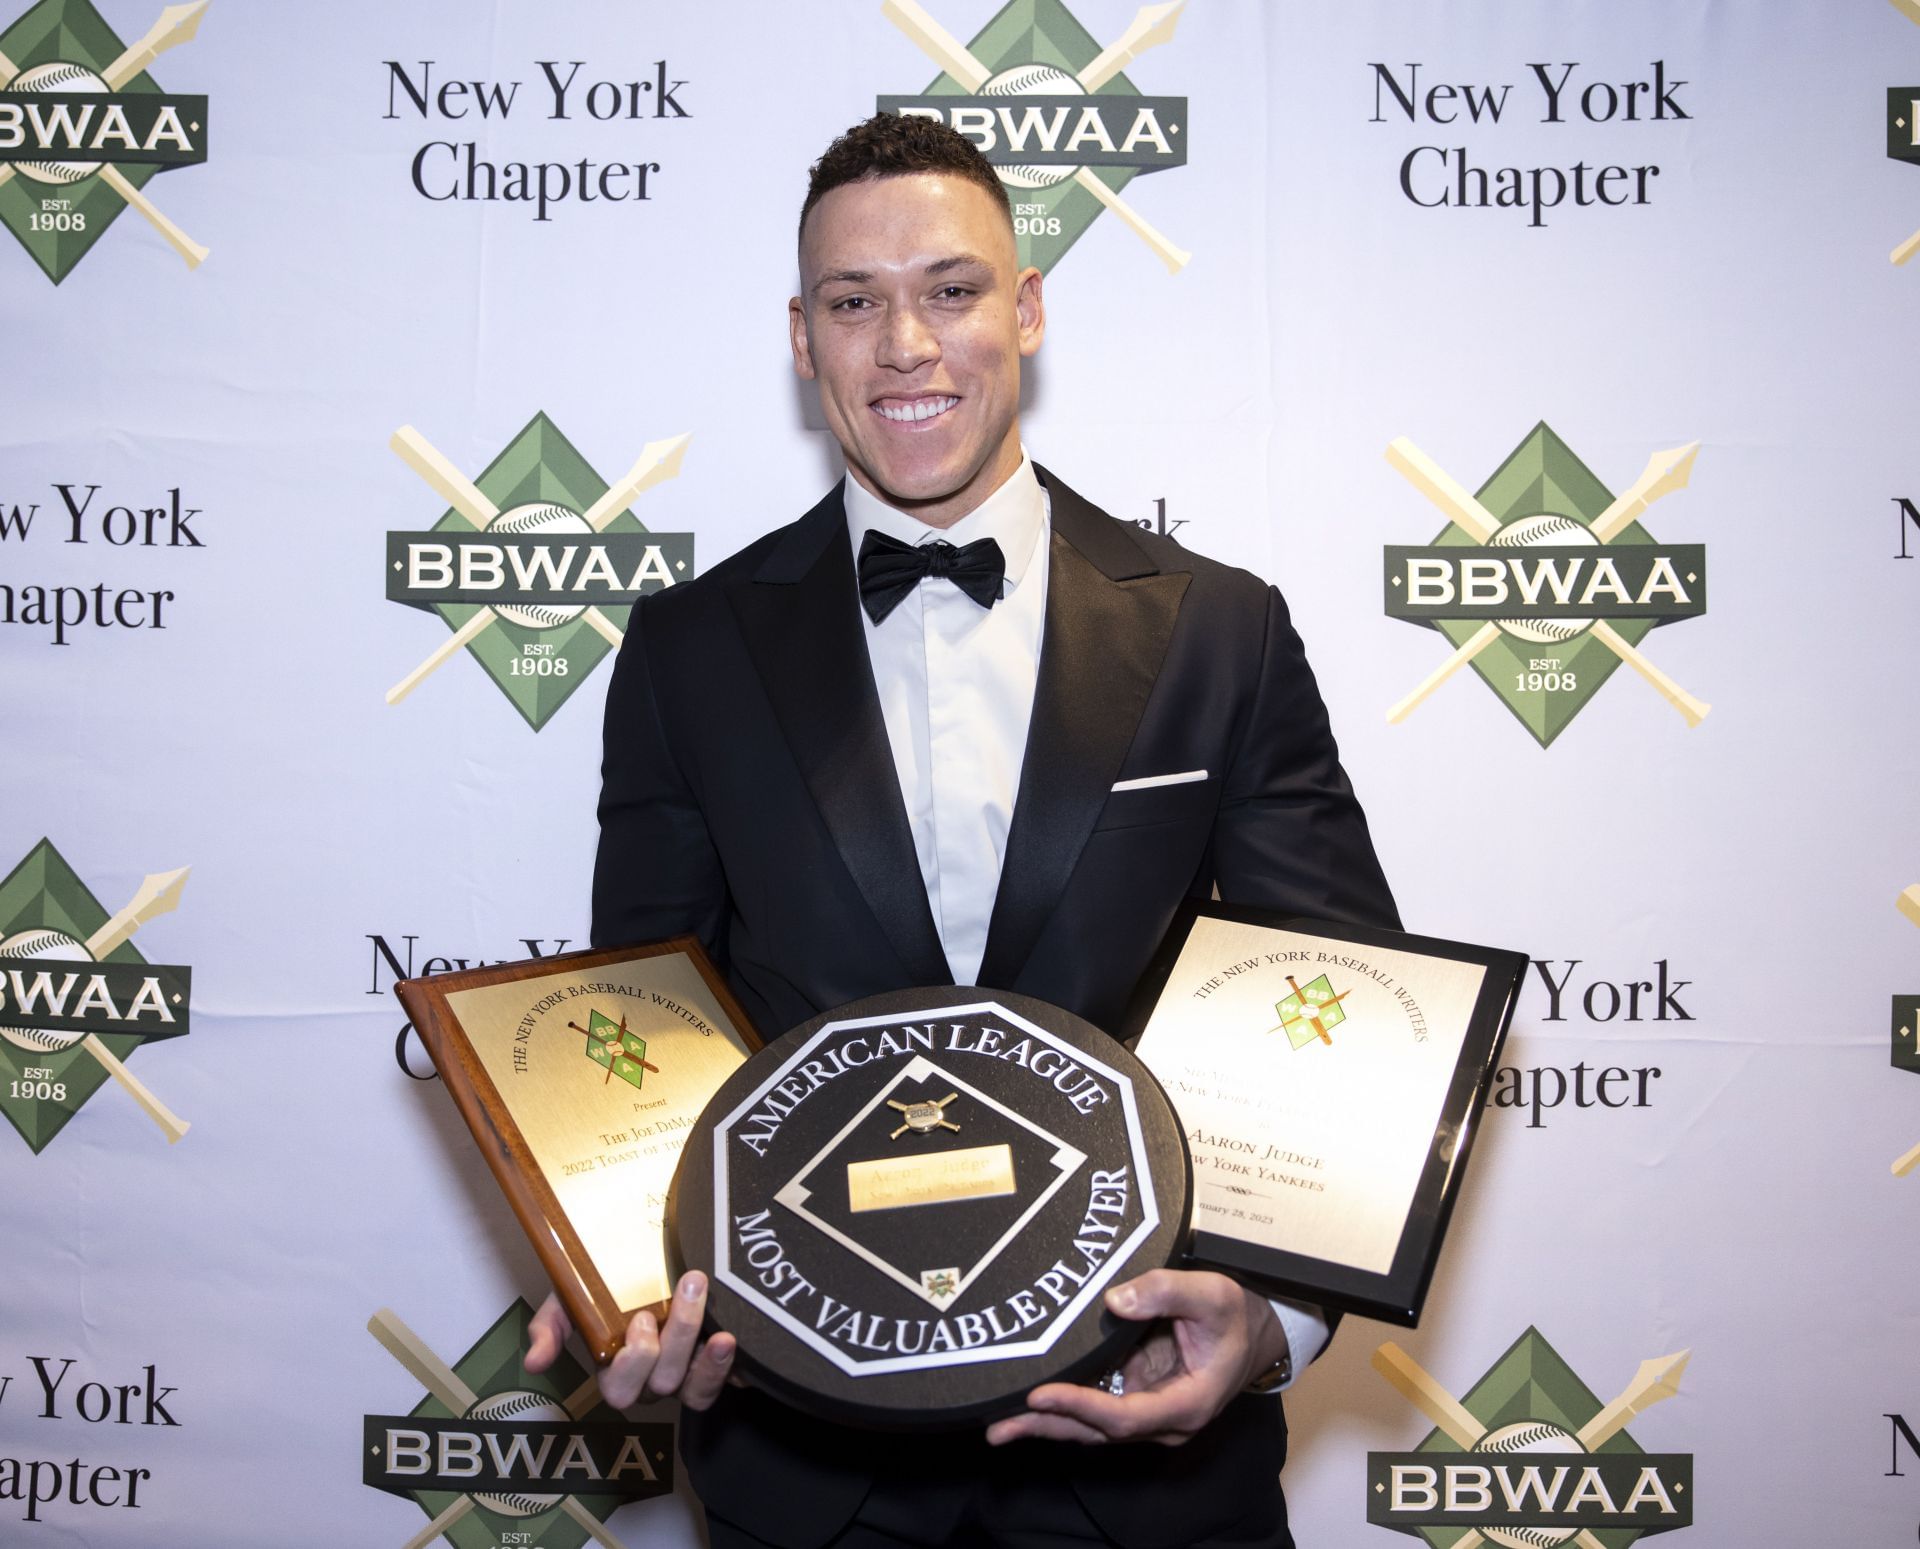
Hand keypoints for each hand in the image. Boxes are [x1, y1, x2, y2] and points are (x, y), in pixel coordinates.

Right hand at [523, 1272, 736, 1409]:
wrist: (649, 1253)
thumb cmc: (608, 1280)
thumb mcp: (571, 1296)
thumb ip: (550, 1326)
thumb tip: (533, 1362)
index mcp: (616, 1368)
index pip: (620, 1390)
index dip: (634, 1362)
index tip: (642, 1316)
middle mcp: (651, 1379)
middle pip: (662, 1383)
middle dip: (677, 1338)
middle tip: (687, 1287)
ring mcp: (685, 1375)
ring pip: (694, 1389)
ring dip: (708, 1361)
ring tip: (720, 1328)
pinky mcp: (715, 1366)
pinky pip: (723, 1383)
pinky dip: (728, 1368)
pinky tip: (733, 1343)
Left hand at [984, 1269, 1286, 1446]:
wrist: (1253, 1331)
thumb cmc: (1235, 1315)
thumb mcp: (1212, 1294)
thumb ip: (1165, 1292)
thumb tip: (1114, 1301)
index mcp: (1187, 1404)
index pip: (1124, 1417)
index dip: (1080, 1406)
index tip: (1040, 1393)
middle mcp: (1163, 1420)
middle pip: (1097, 1431)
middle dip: (1048, 1426)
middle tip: (997, 1426)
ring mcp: (1147, 1410)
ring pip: (1090, 1425)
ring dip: (1046, 1422)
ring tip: (997, 1423)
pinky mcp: (1135, 1395)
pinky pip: (1093, 1406)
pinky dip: (1061, 1404)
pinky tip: (1025, 1401)